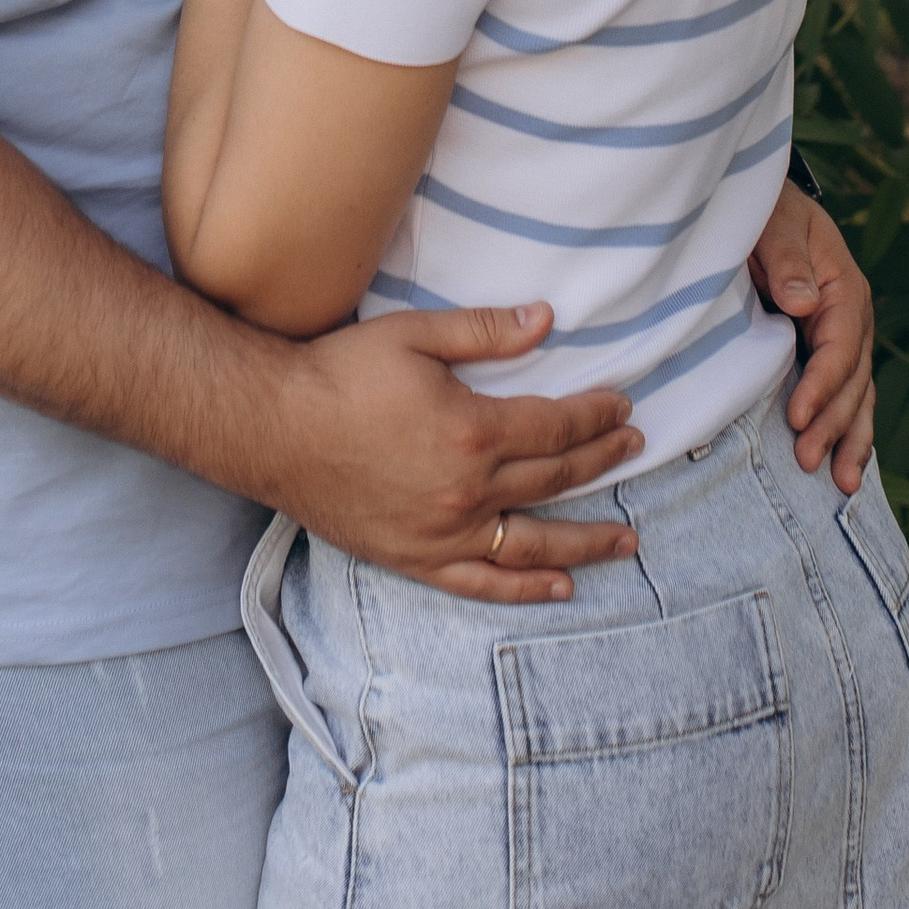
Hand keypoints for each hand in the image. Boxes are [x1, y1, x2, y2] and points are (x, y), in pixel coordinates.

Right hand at [269, 303, 640, 603]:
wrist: (274, 428)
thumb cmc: (340, 374)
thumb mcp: (414, 335)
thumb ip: (485, 332)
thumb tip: (546, 319)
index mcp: (472, 432)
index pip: (556, 428)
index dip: (595, 416)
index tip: (622, 406)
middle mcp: (468, 492)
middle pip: (554, 478)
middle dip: (601, 461)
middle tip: (634, 447)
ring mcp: (444, 533)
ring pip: (534, 543)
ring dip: (587, 541)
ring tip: (628, 539)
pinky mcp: (416, 560)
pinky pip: (484, 584)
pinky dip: (527, 589)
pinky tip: (560, 587)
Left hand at [748, 180, 874, 490]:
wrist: (767, 208)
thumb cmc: (767, 213)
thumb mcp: (775, 224)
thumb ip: (787, 261)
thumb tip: (802, 303)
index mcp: (844, 289)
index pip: (840, 347)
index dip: (822, 385)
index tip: (798, 418)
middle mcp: (854, 320)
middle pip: (852, 382)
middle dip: (834, 424)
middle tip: (807, 461)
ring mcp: (846, 340)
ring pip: (857, 397)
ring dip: (850, 440)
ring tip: (842, 486)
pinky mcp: (828, 353)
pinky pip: (846, 396)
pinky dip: (847, 430)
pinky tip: (845, 466)